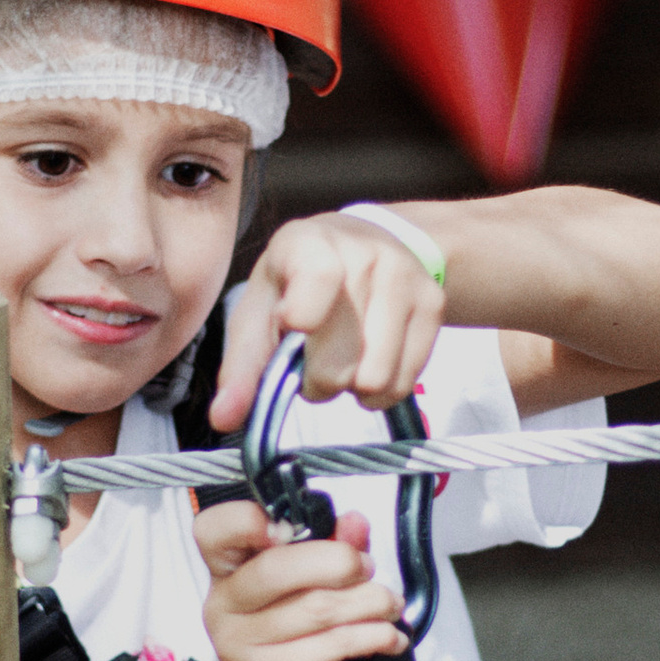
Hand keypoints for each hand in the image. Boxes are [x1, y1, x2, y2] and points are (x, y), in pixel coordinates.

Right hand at [195, 500, 400, 660]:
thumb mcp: (316, 599)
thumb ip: (332, 554)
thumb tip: (354, 521)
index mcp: (229, 578)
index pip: (213, 530)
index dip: (249, 518)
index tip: (292, 527)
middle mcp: (225, 609)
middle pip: (276, 565)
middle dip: (340, 562)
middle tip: (368, 571)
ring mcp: (244, 648)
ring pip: (318, 605)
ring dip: (371, 602)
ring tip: (389, 608)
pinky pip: (336, 643)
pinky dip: (376, 636)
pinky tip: (389, 640)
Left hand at [209, 211, 444, 428]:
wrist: (367, 241)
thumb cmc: (297, 283)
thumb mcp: (259, 310)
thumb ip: (242, 367)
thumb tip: (225, 419)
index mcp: (308, 243)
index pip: (317, 277)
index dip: (304, 315)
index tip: (294, 327)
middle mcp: (363, 252)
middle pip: (341, 359)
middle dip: (319, 380)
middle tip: (312, 362)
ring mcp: (405, 276)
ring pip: (376, 378)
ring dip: (352, 388)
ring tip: (342, 361)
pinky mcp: (434, 302)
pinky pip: (405, 381)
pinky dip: (380, 389)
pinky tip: (368, 363)